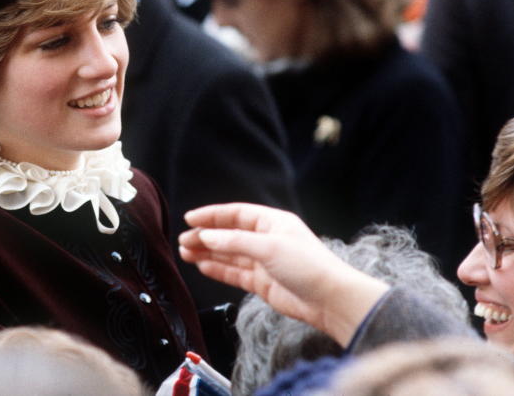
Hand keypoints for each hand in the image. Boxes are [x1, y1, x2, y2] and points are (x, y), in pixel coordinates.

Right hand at [179, 203, 388, 345]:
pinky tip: (202, 266)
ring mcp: (264, 261)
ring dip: (208, 253)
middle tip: (183, 240)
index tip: (190, 219)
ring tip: (185, 253)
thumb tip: (206, 236)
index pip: (235, 214)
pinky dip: (218, 269)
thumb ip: (234, 242)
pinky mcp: (263, 282)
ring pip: (229, 254)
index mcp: (272, 222)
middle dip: (205, 236)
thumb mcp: (269, 247)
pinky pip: (234, 273)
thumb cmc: (308, 266)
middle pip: (229, 234)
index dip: (212, 216)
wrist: (330, 300)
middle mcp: (267, 239)